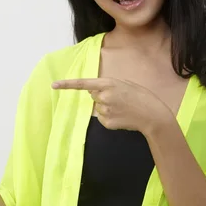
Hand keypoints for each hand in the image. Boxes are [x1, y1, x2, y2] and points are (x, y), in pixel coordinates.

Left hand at [51, 78, 171, 132]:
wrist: (153, 115)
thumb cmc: (141, 96)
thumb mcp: (125, 84)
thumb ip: (108, 85)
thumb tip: (94, 92)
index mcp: (108, 83)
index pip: (83, 83)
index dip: (67, 85)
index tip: (53, 85)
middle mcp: (103, 97)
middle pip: (93, 95)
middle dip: (102, 95)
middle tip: (119, 98)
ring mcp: (104, 111)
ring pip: (98, 107)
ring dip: (107, 106)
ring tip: (123, 107)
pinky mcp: (106, 123)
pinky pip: (102, 118)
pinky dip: (109, 117)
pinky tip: (121, 116)